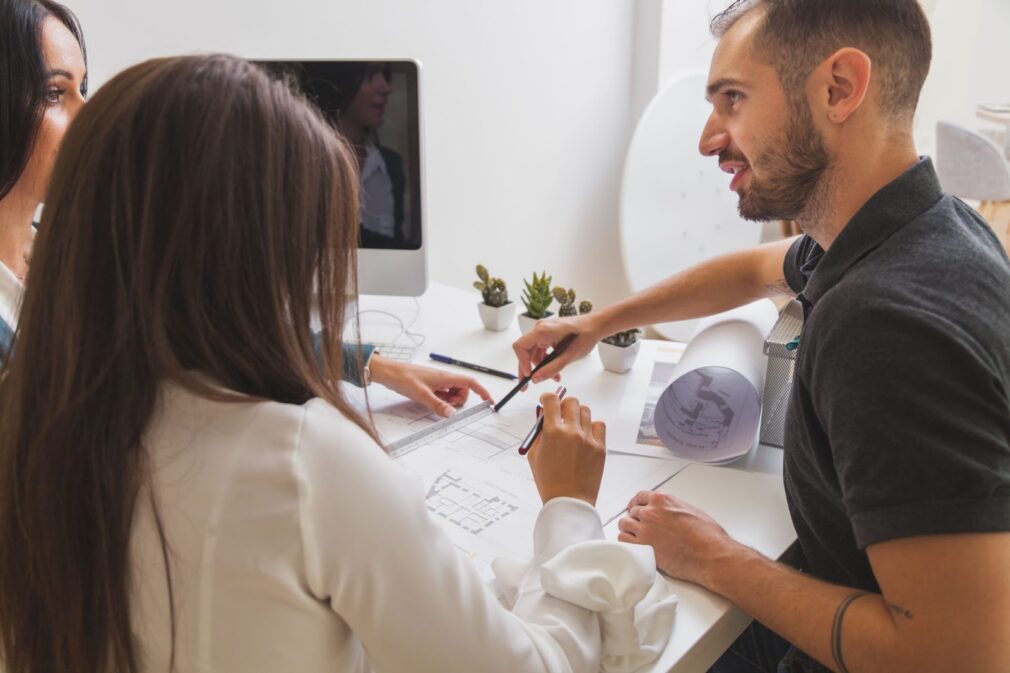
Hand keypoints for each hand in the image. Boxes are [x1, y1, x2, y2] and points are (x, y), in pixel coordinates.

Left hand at [369, 356, 492, 416]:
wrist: (389, 373)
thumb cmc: (404, 378)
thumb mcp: (422, 395)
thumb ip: (438, 405)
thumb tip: (451, 414)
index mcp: (445, 377)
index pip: (470, 383)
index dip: (482, 391)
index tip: (489, 401)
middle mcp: (444, 378)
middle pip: (463, 391)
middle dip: (459, 401)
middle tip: (447, 406)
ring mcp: (437, 382)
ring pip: (452, 394)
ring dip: (449, 401)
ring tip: (434, 402)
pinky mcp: (431, 386)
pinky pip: (442, 395)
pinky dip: (440, 400)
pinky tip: (429, 401)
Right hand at [512, 313, 601, 382]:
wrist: (595, 326)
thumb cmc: (585, 334)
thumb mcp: (569, 356)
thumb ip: (551, 368)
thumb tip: (536, 378)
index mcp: (543, 330)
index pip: (520, 346)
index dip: (522, 362)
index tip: (528, 375)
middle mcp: (540, 329)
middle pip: (525, 351)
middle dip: (529, 369)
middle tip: (527, 384)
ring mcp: (543, 331)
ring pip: (534, 353)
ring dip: (541, 367)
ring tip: (553, 377)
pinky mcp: (548, 335)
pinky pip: (541, 350)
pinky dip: (546, 361)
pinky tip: (555, 370)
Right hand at [527, 393, 605, 505]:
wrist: (569, 501)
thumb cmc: (549, 481)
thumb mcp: (535, 455)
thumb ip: (538, 433)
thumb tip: (543, 414)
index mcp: (553, 432)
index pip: (551, 400)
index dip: (547, 397)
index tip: (546, 401)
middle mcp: (572, 432)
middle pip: (571, 401)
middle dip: (564, 404)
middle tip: (561, 414)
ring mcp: (588, 439)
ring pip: (586, 411)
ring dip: (578, 415)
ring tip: (573, 428)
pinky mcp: (600, 447)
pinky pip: (599, 425)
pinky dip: (592, 427)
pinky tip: (585, 436)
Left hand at [618, 491, 739, 585]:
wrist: (710, 555)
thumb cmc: (707, 536)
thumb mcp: (691, 510)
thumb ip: (673, 509)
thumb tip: (669, 513)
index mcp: (662, 500)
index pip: (640, 497)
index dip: (637, 503)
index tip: (635, 508)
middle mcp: (651, 512)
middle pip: (632, 512)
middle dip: (636, 519)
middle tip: (641, 527)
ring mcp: (645, 529)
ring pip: (624, 525)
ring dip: (629, 530)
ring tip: (636, 537)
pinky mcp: (643, 547)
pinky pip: (623, 540)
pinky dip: (627, 543)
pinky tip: (634, 546)